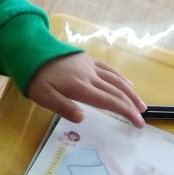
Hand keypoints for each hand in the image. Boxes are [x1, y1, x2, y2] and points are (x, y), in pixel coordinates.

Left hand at [27, 53, 145, 127]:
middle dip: (132, 106)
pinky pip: (110, 69)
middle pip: (117, 92)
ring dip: (131, 93)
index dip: (126, 112)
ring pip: (117, 80)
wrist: (31, 51)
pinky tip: (128, 84)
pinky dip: (122, 78)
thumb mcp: (44, 97)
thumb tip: (82, 118)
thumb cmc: (36, 79)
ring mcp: (91, 66)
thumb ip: (63, 107)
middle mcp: (90, 76)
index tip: (138, 123)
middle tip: (142, 119)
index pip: (110, 102)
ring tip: (141, 105)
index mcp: (81, 88)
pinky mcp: (88, 60)